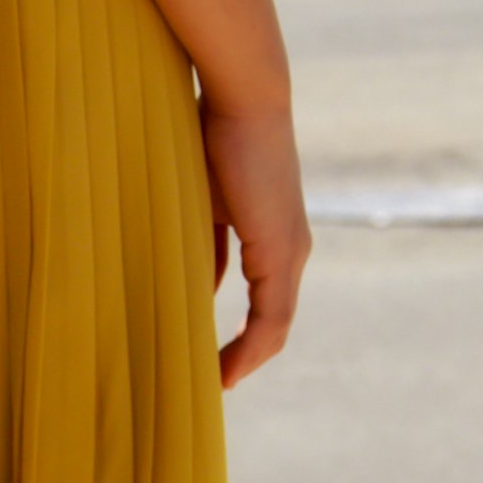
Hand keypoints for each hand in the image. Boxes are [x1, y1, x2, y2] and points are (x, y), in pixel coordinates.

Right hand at [199, 92, 308, 389]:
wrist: (244, 98)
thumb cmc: (215, 138)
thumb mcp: (202, 202)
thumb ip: (203, 242)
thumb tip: (192, 282)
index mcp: (274, 237)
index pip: (263, 303)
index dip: (239, 337)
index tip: (209, 364)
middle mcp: (291, 248)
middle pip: (272, 322)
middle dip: (242, 356)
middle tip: (208, 384)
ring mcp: (290, 250)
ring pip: (274, 324)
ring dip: (245, 357)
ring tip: (213, 384)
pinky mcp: (281, 249)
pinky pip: (271, 316)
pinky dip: (250, 347)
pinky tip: (227, 371)